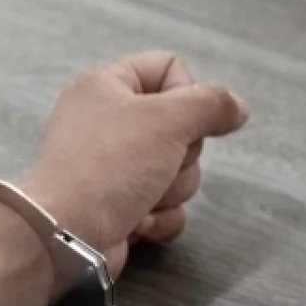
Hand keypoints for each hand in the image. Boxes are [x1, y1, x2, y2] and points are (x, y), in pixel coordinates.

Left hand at [21, 51, 249, 275]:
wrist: (67, 237)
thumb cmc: (110, 166)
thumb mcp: (168, 120)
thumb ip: (211, 104)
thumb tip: (237, 108)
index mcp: (106, 86)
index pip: (169, 69)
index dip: (187, 95)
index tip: (181, 120)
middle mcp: (108, 123)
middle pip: (181, 128)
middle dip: (180, 156)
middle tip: (158, 165)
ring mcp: (114, 170)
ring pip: (177, 172)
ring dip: (170, 191)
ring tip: (141, 199)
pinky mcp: (120, 209)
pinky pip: (166, 208)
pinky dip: (160, 218)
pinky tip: (137, 223)